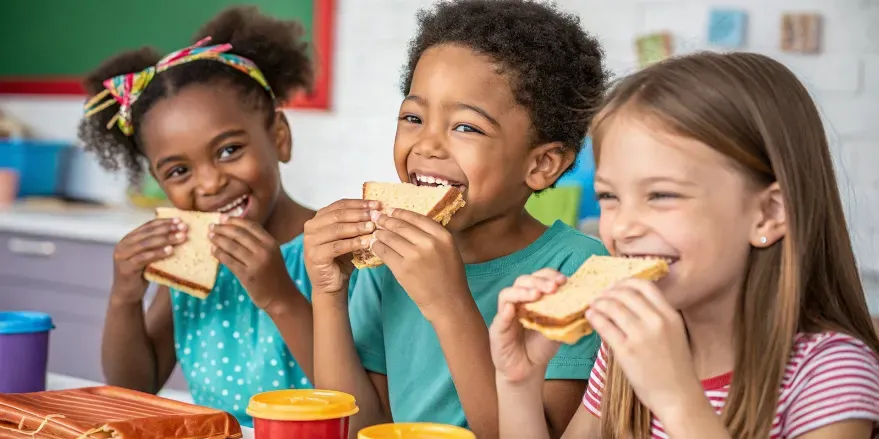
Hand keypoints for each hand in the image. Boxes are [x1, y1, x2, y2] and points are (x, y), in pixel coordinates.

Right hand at [112, 218, 186, 304]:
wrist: (127, 294)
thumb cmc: (141, 274)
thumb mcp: (149, 256)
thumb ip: (156, 245)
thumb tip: (180, 233)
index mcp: (129, 238)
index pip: (148, 226)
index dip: (164, 222)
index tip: (180, 220)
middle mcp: (123, 244)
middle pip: (148, 233)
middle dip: (167, 229)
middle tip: (183, 227)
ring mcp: (122, 256)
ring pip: (146, 244)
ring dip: (166, 239)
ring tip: (181, 237)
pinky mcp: (125, 267)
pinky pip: (143, 258)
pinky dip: (157, 253)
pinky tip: (170, 251)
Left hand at [209, 216, 287, 309]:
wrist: (281, 297)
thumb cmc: (274, 274)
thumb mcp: (271, 254)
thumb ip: (257, 242)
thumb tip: (234, 228)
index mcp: (271, 243)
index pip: (250, 225)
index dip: (234, 220)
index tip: (222, 218)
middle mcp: (264, 251)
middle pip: (239, 233)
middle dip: (222, 228)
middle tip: (211, 226)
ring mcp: (256, 263)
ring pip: (232, 246)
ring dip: (218, 239)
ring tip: (210, 236)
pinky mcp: (247, 276)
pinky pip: (228, 261)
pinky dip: (219, 254)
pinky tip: (213, 251)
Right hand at [303, 199, 377, 295]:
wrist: (331, 284)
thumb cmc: (341, 259)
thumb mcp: (349, 237)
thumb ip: (356, 223)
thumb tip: (376, 210)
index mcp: (319, 218)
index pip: (340, 204)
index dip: (359, 203)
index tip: (376, 204)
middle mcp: (311, 226)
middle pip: (338, 215)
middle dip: (359, 214)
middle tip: (376, 215)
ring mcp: (310, 241)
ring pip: (337, 229)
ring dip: (357, 227)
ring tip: (372, 227)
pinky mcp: (314, 255)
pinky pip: (337, 246)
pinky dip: (353, 243)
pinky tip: (366, 242)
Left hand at [370, 208, 468, 318]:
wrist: (448, 302)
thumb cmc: (450, 277)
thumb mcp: (449, 250)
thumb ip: (433, 236)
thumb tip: (409, 223)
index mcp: (443, 236)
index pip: (417, 217)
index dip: (400, 213)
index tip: (391, 210)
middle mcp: (429, 243)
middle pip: (401, 225)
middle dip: (385, 220)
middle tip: (375, 217)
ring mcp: (414, 256)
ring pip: (390, 237)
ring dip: (379, 233)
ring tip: (374, 232)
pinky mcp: (402, 269)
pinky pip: (384, 252)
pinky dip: (377, 247)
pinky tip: (374, 245)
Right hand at [490, 269, 566, 383]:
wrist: (527, 370)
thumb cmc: (541, 348)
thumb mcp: (558, 330)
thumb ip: (565, 317)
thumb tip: (584, 305)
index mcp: (533, 298)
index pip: (538, 278)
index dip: (550, 276)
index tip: (564, 281)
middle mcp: (518, 301)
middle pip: (523, 281)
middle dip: (539, 281)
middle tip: (553, 287)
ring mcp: (506, 314)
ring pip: (507, 294)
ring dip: (522, 291)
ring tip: (536, 294)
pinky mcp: (498, 328)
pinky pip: (500, 315)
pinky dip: (507, 309)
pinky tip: (514, 309)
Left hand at [585, 278, 702, 417]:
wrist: (677, 396)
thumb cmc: (675, 367)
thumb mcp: (674, 334)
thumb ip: (657, 316)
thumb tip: (630, 301)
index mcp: (670, 315)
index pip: (645, 286)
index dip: (625, 282)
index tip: (615, 287)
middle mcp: (656, 322)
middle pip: (625, 294)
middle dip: (608, 292)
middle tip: (599, 296)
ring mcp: (641, 336)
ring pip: (612, 307)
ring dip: (598, 303)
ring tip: (592, 305)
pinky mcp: (626, 351)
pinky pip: (604, 326)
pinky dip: (594, 317)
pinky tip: (590, 316)